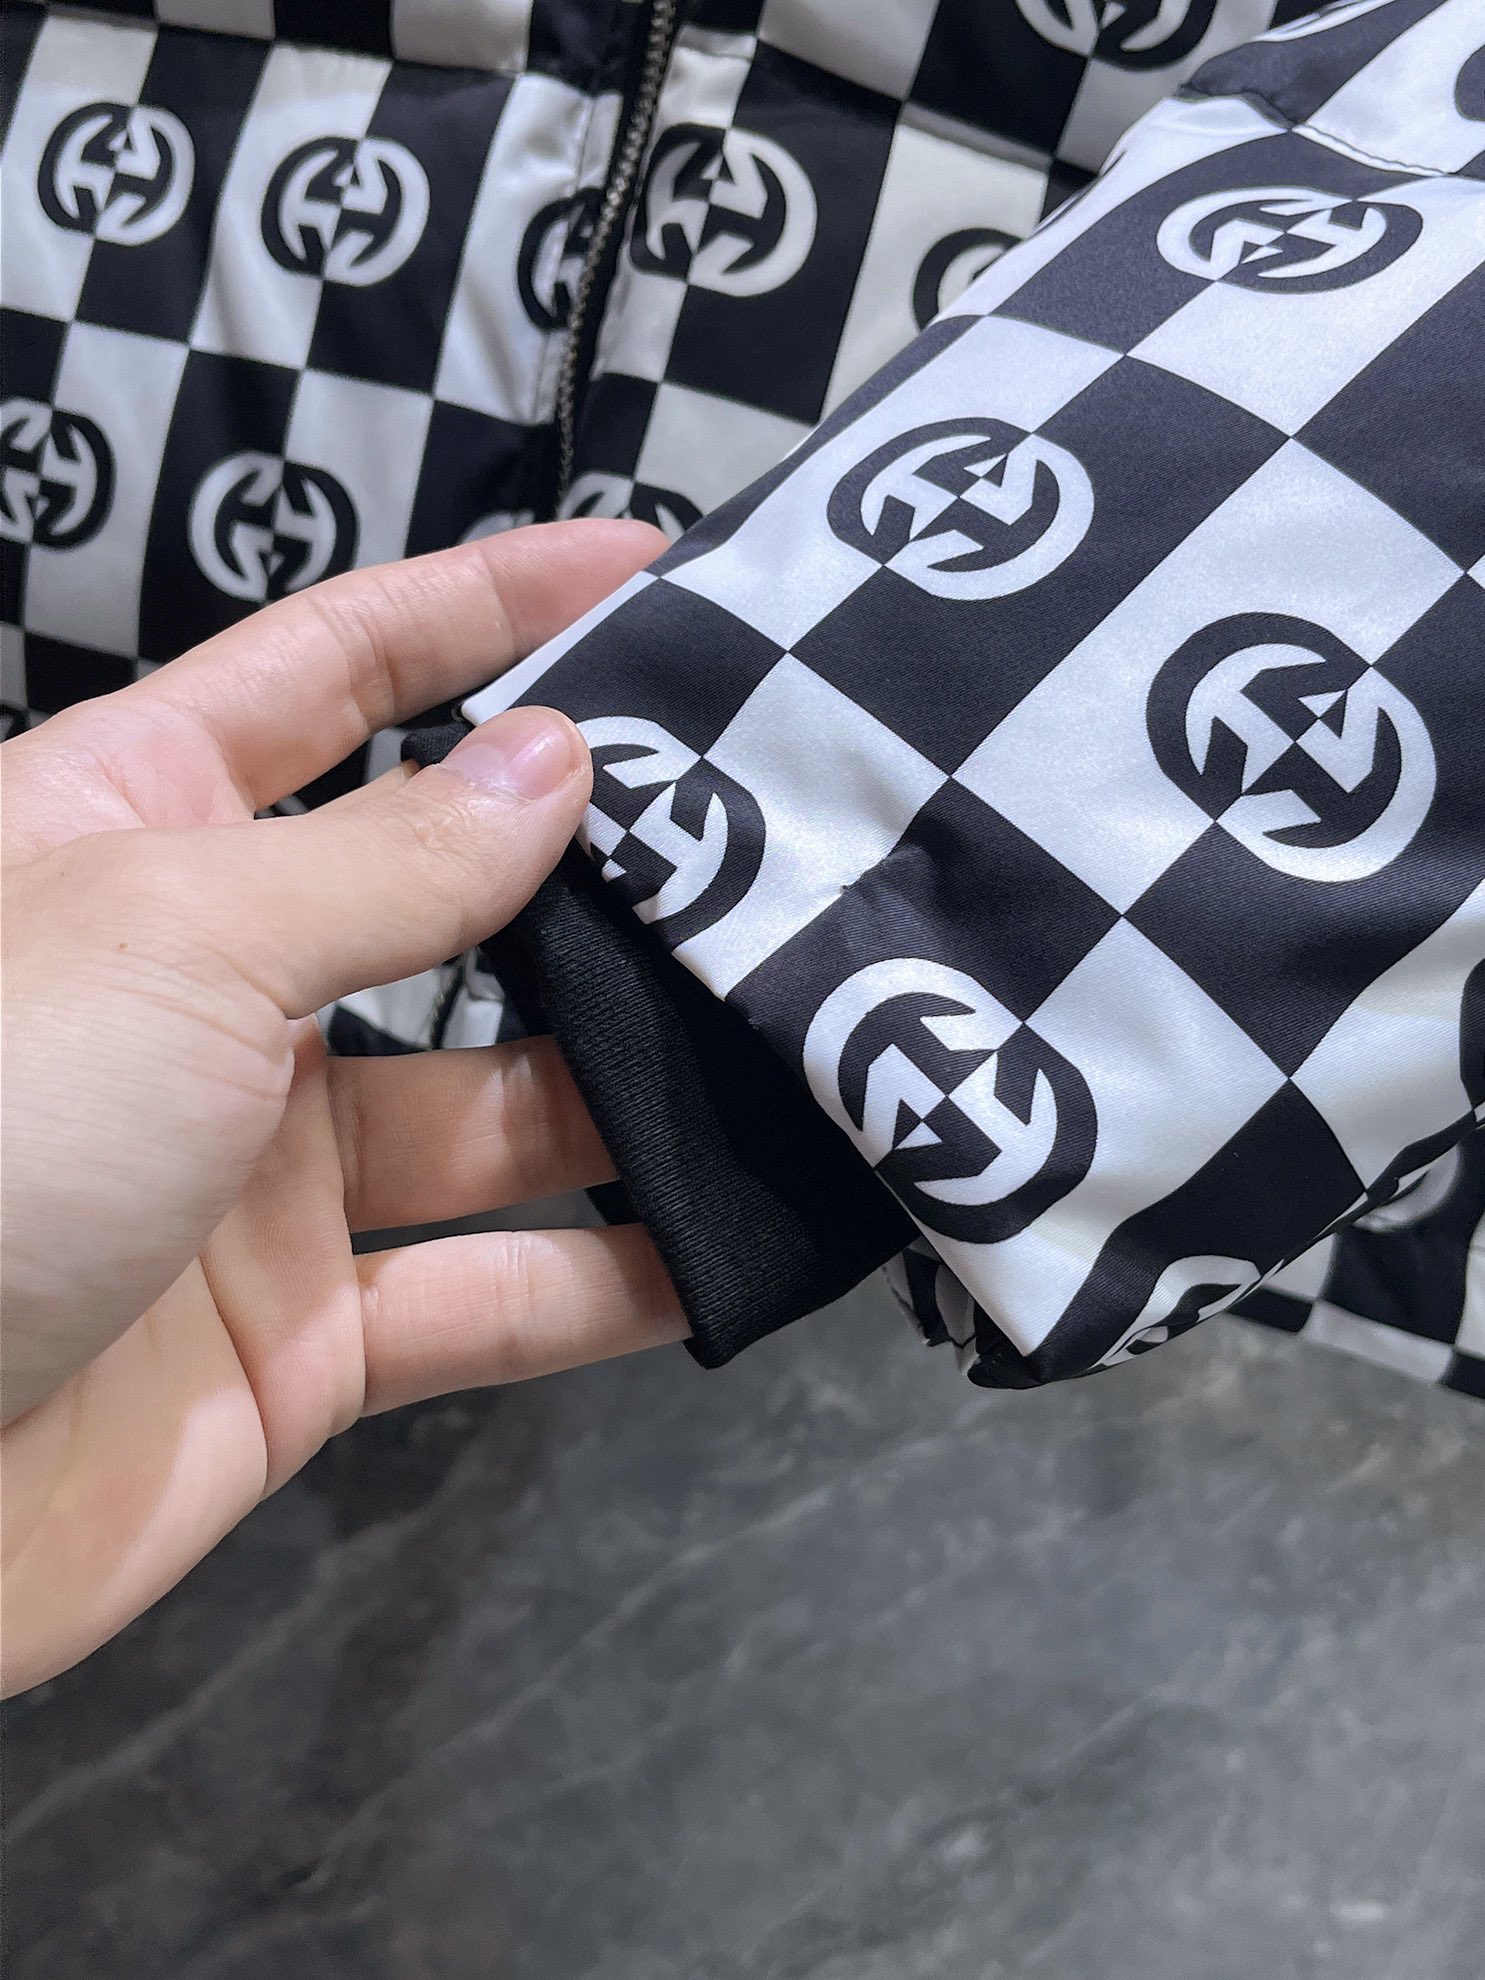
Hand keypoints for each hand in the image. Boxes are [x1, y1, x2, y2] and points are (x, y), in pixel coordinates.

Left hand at [0, 520, 686, 1694]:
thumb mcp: (177, 938)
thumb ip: (390, 860)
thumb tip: (559, 756)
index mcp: (136, 831)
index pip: (331, 669)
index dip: (482, 605)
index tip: (644, 566)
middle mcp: (214, 988)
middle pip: (448, 895)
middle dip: (604, 869)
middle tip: (786, 842)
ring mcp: (263, 1173)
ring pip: (496, 1104)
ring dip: (634, 1085)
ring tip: (796, 1039)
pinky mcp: (303, 1340)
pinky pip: (485, 1294)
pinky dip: (604, 1283)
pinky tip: (731, 1248)